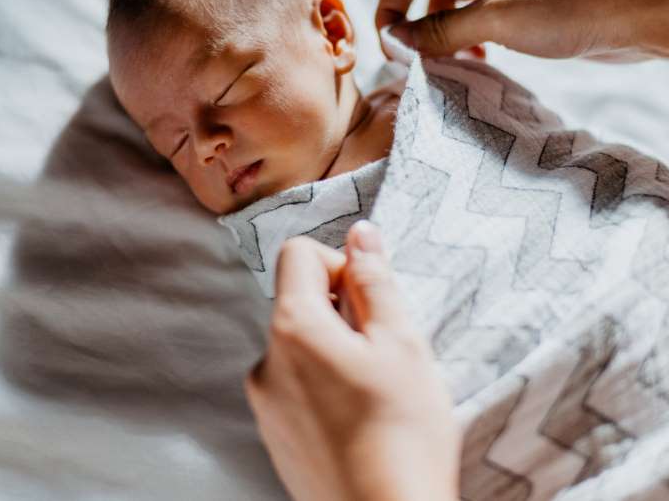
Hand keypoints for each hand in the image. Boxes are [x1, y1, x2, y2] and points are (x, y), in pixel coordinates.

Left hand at [244, 221, 459, 500]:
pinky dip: (325, 387)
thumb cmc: (403, 433)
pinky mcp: (274, 435)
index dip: (340, 264)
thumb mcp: (402, 342)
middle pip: (298, 301)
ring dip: (335, 351)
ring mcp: (265, 403)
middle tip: (384, 352)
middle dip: (342, 311)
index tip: (371, 301)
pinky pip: (296, 386)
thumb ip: (375, 280)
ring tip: (376, 392)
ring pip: (301, 346)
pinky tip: (361, 419)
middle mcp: (265, 361)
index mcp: (292, 328)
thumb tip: (360, 234)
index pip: (297, 253)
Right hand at [375, 0, 668, 90]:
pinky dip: (461, 32)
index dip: (388, 11)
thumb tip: (396, 42)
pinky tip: (477, 60)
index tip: (393, 53)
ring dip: (435, 26)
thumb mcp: (495, 23)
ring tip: (447, 61)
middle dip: (404, 8)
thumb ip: (440, 31)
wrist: (631, 11)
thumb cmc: (566, 9)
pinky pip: (470, 9)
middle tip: (405, 46)